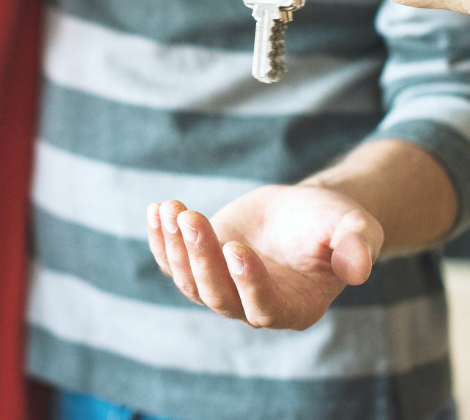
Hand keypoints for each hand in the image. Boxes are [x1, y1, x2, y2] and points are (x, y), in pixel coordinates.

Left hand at [147, 184, 382, 330]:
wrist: (307, 212)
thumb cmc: (335, 223)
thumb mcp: (355, 227)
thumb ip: (358, 246)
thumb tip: (360, 267)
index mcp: (295, 306)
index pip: (264, 307)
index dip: (247, 282)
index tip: (236, 247)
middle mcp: (254, 305)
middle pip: (218, 296)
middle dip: (201, 257)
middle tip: (191, 218)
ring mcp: (224, 287)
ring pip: (191, 281)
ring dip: (176, 247)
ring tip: (171, 209)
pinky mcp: (203, 265)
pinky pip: (174, 263)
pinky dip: (161, 240)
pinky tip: (156, 210)